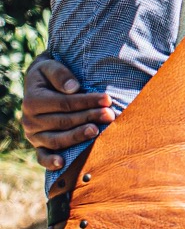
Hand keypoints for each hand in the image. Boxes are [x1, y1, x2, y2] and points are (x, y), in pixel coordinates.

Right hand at [20, 55, 114, 171]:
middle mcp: (30, 120)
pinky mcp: (38, 145)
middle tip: (109, 115)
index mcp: (32, 101)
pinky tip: (63, 163)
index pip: (64, 104)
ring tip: (96, 131)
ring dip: (78, 137)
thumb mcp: (50, 66)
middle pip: (64, 122)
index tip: (107, 99)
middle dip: (89, 117)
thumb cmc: (50, 74)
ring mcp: (34, 135)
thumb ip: (60, 74)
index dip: (86, 101)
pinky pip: (42, 157)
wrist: (39, 83)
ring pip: (57, 140)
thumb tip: (73, 88)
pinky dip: (50, 162)